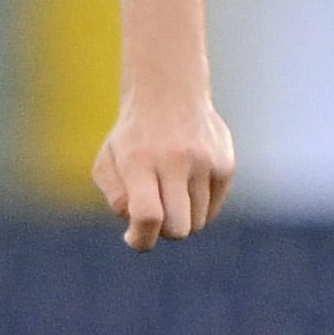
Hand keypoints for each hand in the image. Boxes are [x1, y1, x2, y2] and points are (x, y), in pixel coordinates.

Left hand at [96, 86, 234, 250]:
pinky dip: (198, 208)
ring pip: (197, 222)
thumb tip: (141, 226)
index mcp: (139, 161)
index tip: (134, 239)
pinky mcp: (225, 166)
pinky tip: (187, 186)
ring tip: (170, 193)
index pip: (148, 215)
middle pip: (178, 228)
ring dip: (181, 218)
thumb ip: (117, 197)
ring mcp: (205, 164)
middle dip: (163, 233)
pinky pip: (212, 209)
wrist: (170, 95)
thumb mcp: (108, 162)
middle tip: (154, 217)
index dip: (141, 239)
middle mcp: (175, 161)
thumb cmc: (133, 136)